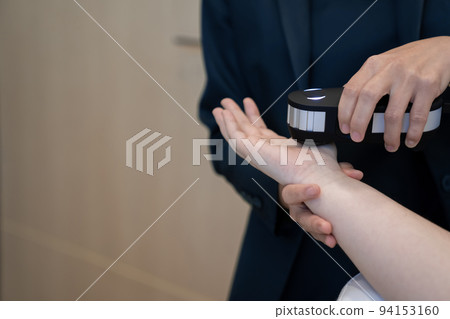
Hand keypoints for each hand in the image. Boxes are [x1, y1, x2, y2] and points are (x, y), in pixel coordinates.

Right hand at [212, 97, 339, 185]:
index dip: (252, 115)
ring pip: (236, 135)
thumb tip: (321, 119)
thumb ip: (315, 128)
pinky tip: (224, 114)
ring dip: (226, 120)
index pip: (260, 130)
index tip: (248, 102)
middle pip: (244, 131)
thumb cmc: (323, 165)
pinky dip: (228, 125)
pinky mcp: (253, 153)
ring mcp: (257, 153)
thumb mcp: (317, 137)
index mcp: (277, 149)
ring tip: (220, 106)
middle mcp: (265, 152)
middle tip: (226, 102)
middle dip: (235, 115)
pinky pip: (235, 137)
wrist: (320, 177)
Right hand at [279, 163, 362, 247]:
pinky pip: (319, 234)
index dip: (301, 192)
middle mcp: (297, 206)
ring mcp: (305, 217)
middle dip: (314, 222)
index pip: (290, 193)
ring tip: (332, 240)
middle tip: (327, 226)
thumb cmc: (315, 175)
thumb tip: (355, 174)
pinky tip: (336, 240)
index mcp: (293, 191)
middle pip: (300, 217)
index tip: (316, 189)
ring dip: (321, 234)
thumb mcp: (322, 169)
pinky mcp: (315, 226)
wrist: (316, 182)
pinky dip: (327, 237)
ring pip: (309, 228)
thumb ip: (337, 170)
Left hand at [338, 36, 449, 151]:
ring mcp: (409, 78)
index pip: (351, 89)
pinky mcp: (427, 86)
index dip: (344, 111)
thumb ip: (367, 79)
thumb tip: (347, 98)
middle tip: (357, 138)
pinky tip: (410, 140)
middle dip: (359, 123)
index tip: (344, 127)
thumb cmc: (409, 59)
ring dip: (389, 135)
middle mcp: (390, 69)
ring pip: (393, 113)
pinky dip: (413, 132)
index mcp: (374, 65)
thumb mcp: (383, 63)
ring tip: (389, 145)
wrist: (441, 49)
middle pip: (367, 99)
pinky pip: (417, 116)